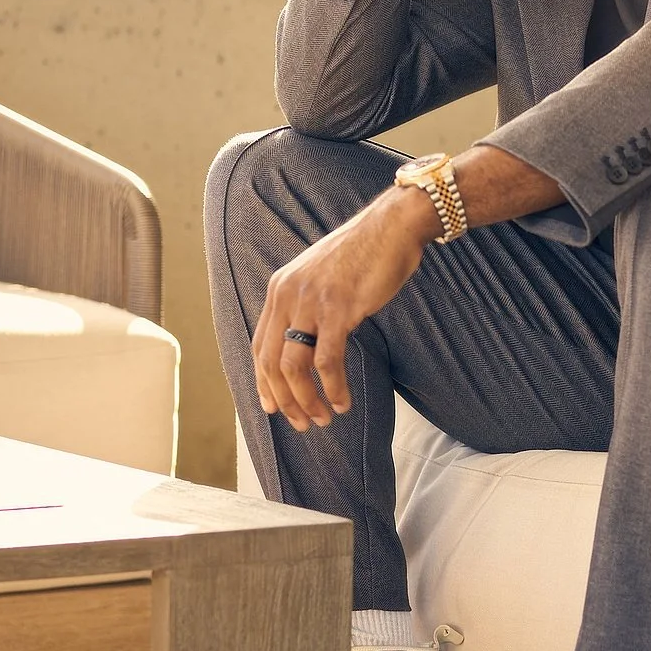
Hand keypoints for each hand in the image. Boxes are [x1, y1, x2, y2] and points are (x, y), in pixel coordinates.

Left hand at [253, 188, 435, 428]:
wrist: (391, 227)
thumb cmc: (364, 254)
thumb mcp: (321, 277)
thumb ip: (307, 303)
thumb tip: (306, 339)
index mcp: (280, 289)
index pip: (260, 346)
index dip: (263, 383)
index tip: (274, 408)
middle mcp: (287, 295)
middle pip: (271, 363)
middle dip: (285, 400)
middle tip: (302, 423)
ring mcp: (310, 302)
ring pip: (293, 367)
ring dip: (307, 400)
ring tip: (323, 419)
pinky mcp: (338, 310)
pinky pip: (326, 361)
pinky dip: (333, 388)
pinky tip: (342, 402)